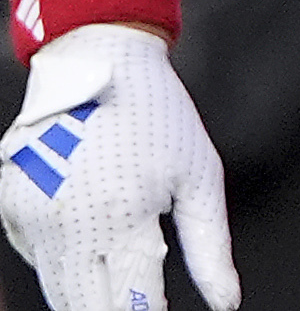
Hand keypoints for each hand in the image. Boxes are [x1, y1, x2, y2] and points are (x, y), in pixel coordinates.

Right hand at [0, 25, 236, 310]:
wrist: (97, 64)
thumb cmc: (159, 119)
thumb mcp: (200, 176)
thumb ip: (210, 247)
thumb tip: (227, 304)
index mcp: (124, 218)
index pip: (134, 303)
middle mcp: (69, 225)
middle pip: (88, 306)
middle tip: (141, 304)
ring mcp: (31, 221)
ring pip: (59, 292)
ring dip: (90, 298)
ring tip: (122, 289)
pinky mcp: (9, 211)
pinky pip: (38, 261)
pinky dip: (64, 267)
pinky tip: (90, 251)